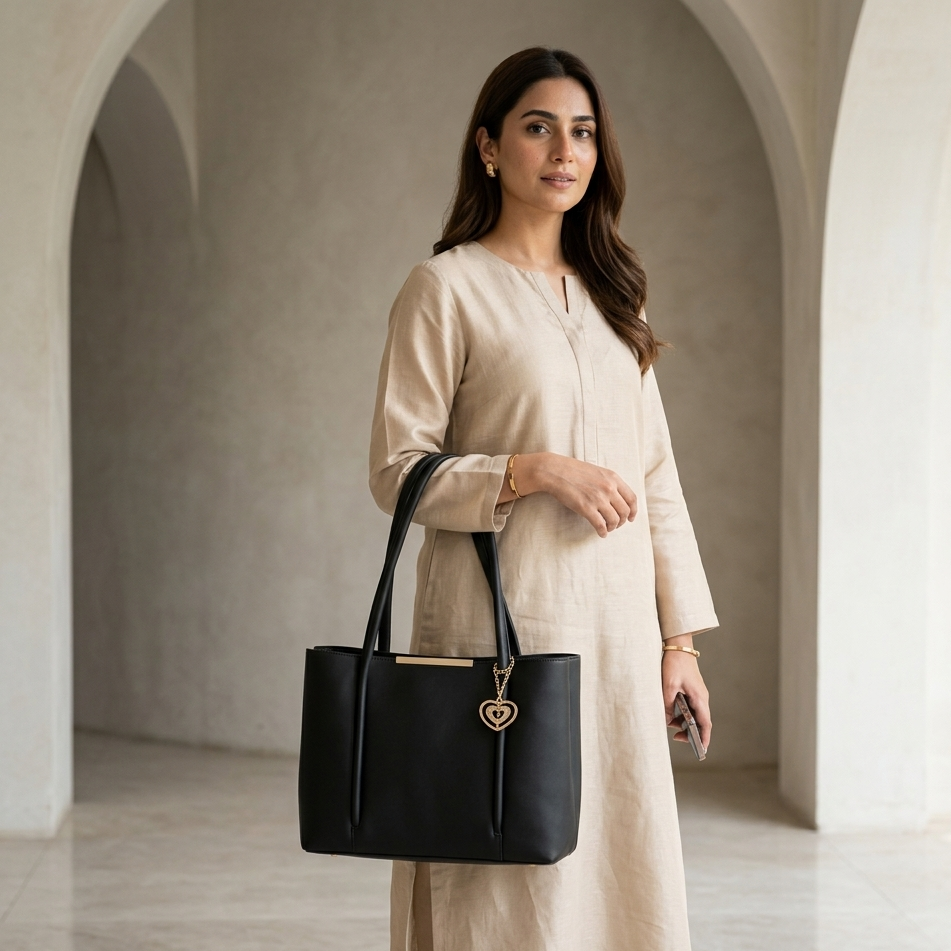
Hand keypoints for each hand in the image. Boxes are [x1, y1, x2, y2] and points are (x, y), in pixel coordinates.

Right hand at [499, 452, 636, 537]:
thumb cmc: (573, 471)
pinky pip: (600, 525)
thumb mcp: (597, 472)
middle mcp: (608, 488)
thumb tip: (617, 499)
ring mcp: (598, 498)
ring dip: (612, 527)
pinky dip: (603, 532)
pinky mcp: (586, 508)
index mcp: (613, 478)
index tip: (631, 518)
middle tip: (616, 525)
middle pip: (625, 511)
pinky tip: (601, 533)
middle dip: (623, 521)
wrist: (554, 470)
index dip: (634, 511)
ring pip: (614, 520)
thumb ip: (609, 483)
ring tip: (607, 528)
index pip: (632, 498)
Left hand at [662, 636, 710, 750]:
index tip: (702, 750)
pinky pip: (690, 706)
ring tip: (670, 723)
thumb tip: (667, 721)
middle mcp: (702, 698)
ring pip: (694, 714)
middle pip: (700, 721)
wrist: (679, 646)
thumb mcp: (667, 686)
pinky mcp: (692, 690)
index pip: (705, 724)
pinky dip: (682, 712)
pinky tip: (671, 712)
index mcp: (699, 698)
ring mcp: (698, 694)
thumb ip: (667, 705)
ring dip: (684, 721)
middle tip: (677, 737)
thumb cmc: (675, 665)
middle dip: (690, 732)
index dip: (704, 738)